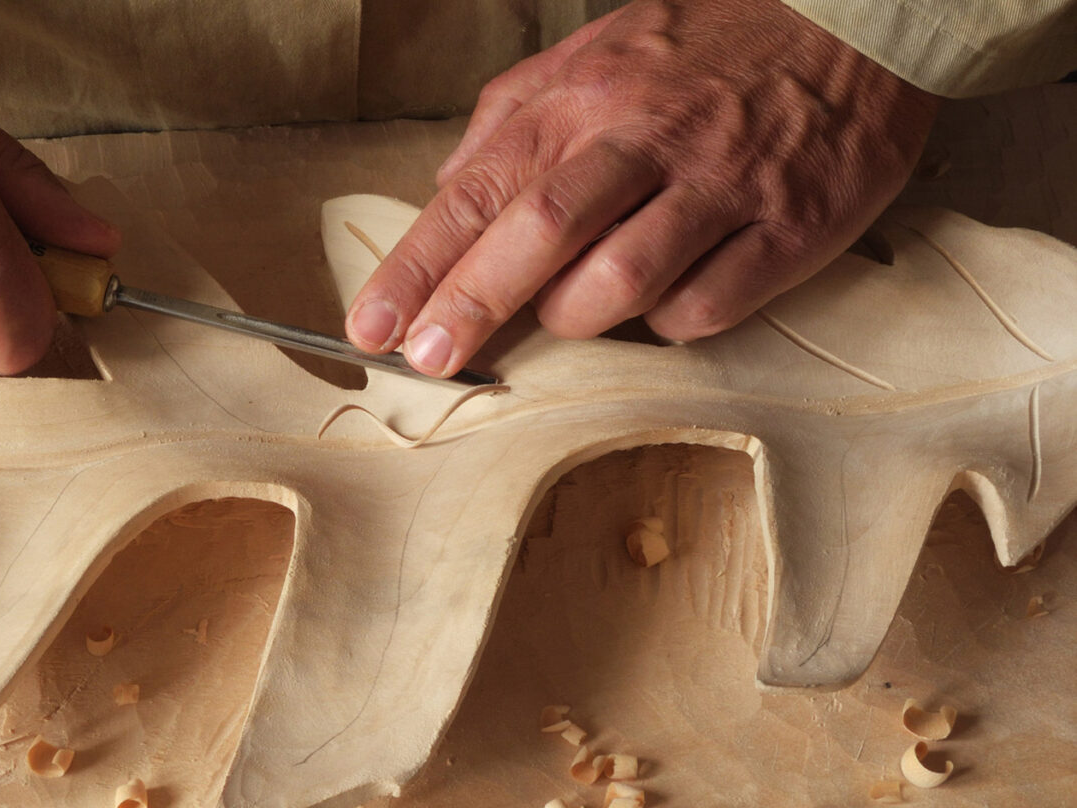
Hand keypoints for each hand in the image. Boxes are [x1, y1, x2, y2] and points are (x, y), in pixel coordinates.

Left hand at [345, 0, 939, 376]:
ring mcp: (720, 184)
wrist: (850, 19)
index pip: (477, 191)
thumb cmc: (704, 49)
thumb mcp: (593, 54)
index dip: (418, 266)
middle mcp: (644, 138)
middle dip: (471, 306)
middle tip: (430, 359)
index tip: (373, 325)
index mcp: (583, 99)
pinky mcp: (788, 226)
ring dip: (575, 318)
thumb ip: (510, 118)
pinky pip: (705, 305)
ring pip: (620, 279)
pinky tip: (660, 303)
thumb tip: (446, 186)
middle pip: (538, 233)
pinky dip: (667, 323)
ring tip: (565, 317)